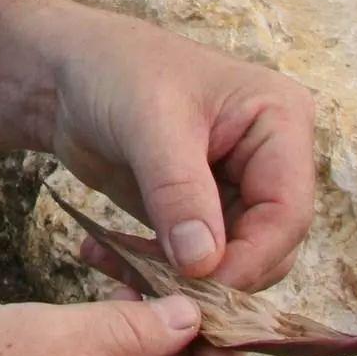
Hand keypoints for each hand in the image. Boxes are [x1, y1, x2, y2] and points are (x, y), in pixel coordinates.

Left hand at [49, 7, 315, 291]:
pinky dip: (156, 270)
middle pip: (270, 246)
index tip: (195, 284)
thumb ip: (179, 192)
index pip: (288, 211)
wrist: (68, 72)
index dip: (249, 258)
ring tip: (120, 268)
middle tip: (152, 284)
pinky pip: (197, 262)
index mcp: (280, 122)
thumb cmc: (115, 71)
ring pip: (235, 263)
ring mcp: (238, 189)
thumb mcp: (149, 124)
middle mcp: (271, 160)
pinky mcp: (203, 213)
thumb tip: (204, 265)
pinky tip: (108, 258)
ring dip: (180, 280)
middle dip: (215, 275)